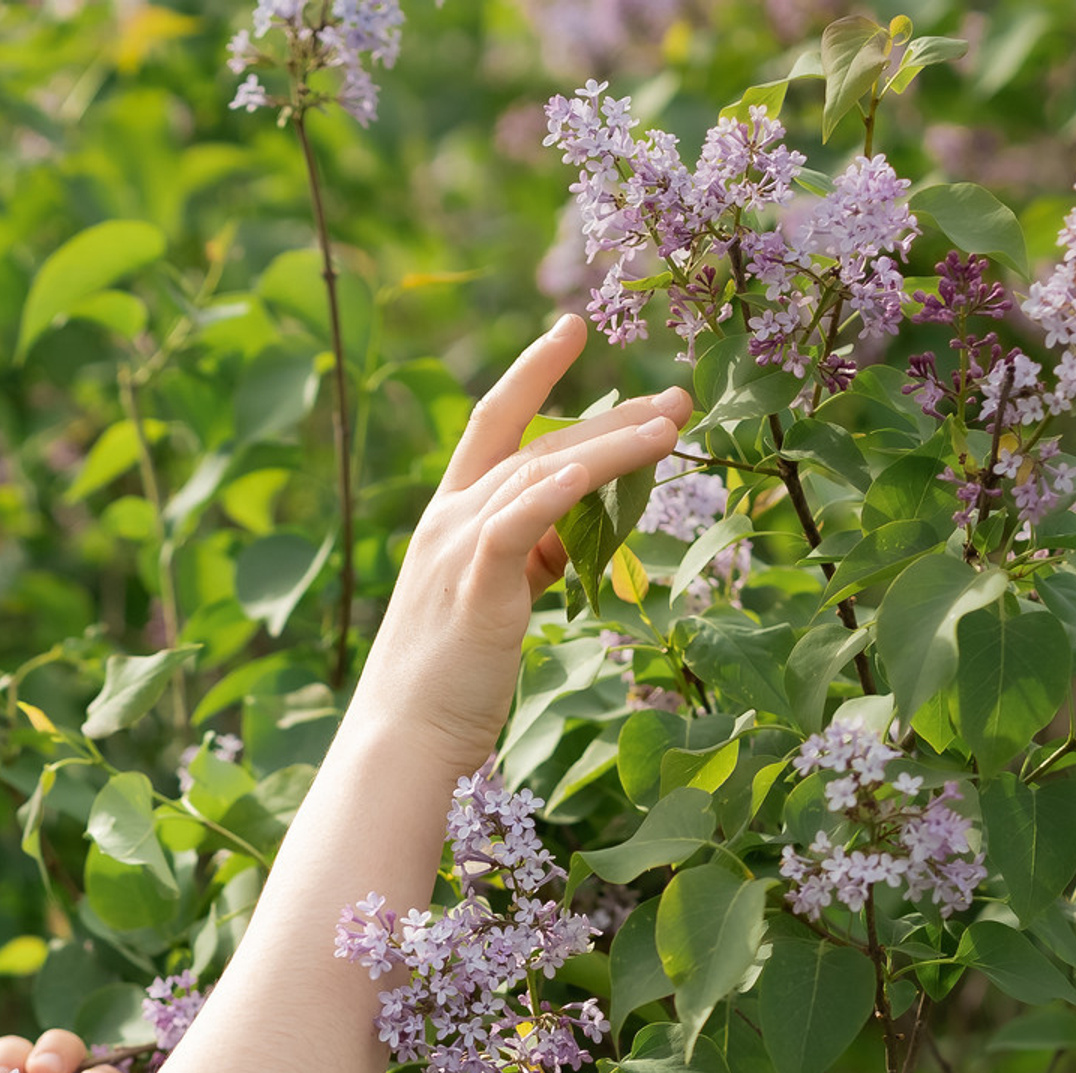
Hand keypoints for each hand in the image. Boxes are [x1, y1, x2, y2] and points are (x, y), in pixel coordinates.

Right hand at [350, 313, 688, 771]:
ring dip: (612, 445)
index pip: (493, 424)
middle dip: (610, 414)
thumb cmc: (446, 685)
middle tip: (676, 399)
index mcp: (447, 522)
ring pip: (542, 473)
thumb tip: (571, 534)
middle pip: (538, 443)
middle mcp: (447, 522)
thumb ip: (527, 560)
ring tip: (671, 428)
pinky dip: (561, 490)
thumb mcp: (491, 605)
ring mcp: (456, 550)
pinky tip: (607, 467)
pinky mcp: (475, 587)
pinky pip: (519, 523)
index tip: (573, 328)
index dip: (531, 371)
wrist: (399, 741)